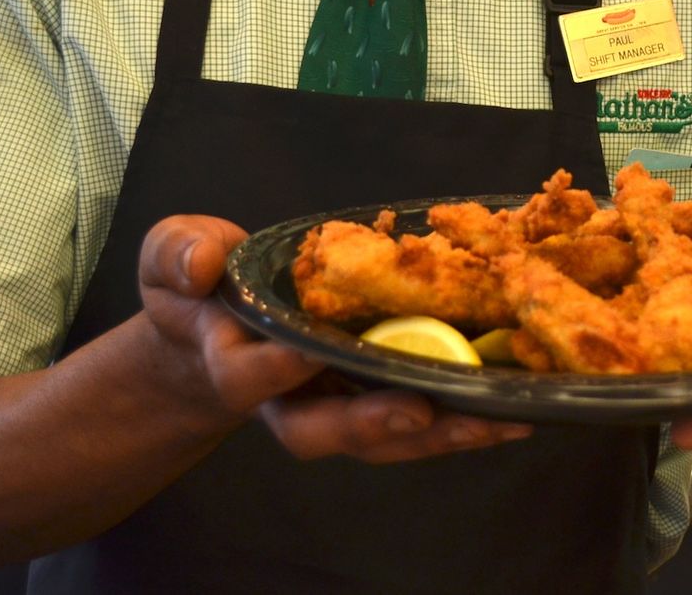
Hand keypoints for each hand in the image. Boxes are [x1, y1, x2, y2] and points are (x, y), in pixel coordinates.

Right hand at [136, 215, 530, 463]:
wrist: (216, 320)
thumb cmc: (197, 286)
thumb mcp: (173, 255)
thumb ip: (179, 254)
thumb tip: (200, 265)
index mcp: (235, 363)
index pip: (253, 376)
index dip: (279, 369)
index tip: (309, 354)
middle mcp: (289, 397)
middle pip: (328, 429)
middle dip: (375, 425)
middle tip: (423, 412)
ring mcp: (337, 401)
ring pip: (384, 436)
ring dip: (442, 434)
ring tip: (501, 424)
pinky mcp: (377, 392)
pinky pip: (420, 415)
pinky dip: (466, 417)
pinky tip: (518, 411)